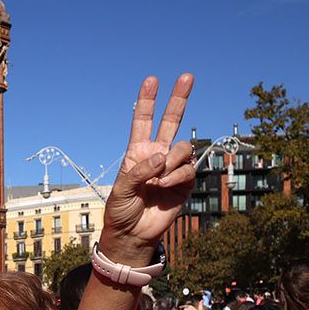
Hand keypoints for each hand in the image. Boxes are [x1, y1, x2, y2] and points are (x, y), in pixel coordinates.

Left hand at [101, 75, 196, 261]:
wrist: (133, 233)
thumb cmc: (121, 209)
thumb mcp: (121, 189)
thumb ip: (138, 171)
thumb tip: (162, 156)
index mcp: (138, 152)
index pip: (143, 121)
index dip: (147, 101)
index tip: (152, 80)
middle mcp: (157, 155)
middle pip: (171, 121)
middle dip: (179, 98)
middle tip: (187, 76)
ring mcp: (172, 167)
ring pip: (182, 148)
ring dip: (171, 161)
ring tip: (158, 179)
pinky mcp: (185, 182)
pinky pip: (188, 169)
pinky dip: (176, 176)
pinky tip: (165, 186)